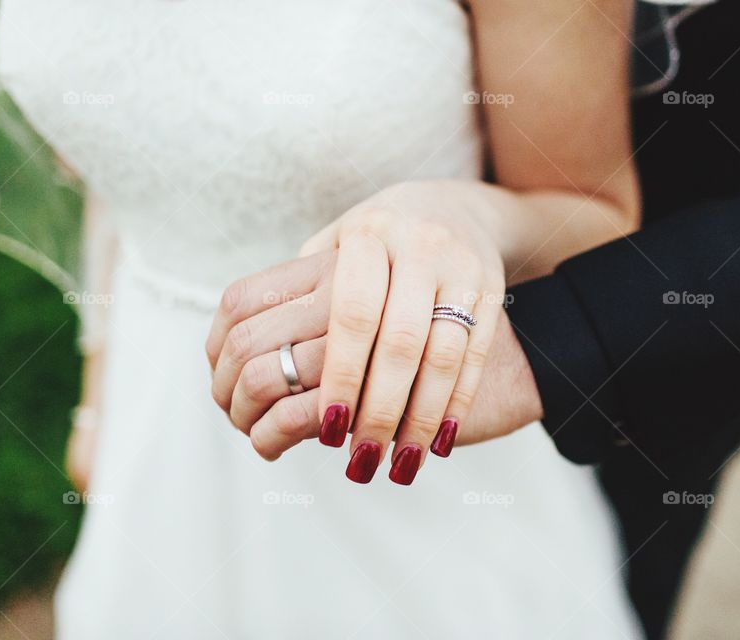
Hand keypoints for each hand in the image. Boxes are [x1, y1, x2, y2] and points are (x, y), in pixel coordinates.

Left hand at [299, 182, 507, 483]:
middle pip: (398, 341)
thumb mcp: (336, 245)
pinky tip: (440, 443)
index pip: (351, 314)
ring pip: (443, 355)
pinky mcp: (492, 291)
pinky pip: (474, 356)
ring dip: (422, 418)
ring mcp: (461, 268)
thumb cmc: (378, 243)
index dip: (341, 376)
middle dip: (380, 408)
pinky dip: (457, 404)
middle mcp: (417, 246)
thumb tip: (248, 359)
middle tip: (362, 458)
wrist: (457, 210)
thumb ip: (300, 291)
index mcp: (368, 235)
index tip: (328, 429)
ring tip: (400, 464)